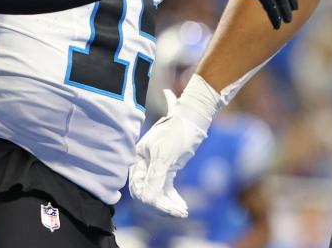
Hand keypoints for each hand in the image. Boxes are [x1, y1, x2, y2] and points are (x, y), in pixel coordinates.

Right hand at [128, 87, 207, 216]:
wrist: (193, 119)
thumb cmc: (178, 132)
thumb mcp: (165, 154)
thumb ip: (155, 177)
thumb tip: (148, 200)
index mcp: (138, 160)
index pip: (139, 189)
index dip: (152, 202)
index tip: (169, 209)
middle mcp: (144, 166)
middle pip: (147, 194)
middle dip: (162, 206)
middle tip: (179, 212)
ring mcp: (155, 168)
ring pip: (157, 194)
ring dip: (169, 205)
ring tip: (183, 211)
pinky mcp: (167, 170)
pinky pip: (166, 190)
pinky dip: (173, 199)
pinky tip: (183, 206)